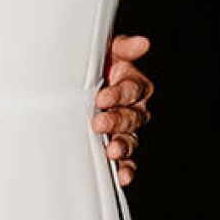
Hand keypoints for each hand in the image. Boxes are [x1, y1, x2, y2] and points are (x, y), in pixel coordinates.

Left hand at [93, 33, 152, 187]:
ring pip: (132, 139)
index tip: (103, 97)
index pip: (133, 90)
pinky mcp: (119, 144)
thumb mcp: (108, 51)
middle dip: (117, 120)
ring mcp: (127, 129)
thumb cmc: (95, 64)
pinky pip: (128, 159)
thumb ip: (124, 48)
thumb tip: (143, 43)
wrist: (77, 80)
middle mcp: (134, 108)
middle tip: (99, 123)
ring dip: (124, 146)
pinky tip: (123, 176)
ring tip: (113, 151)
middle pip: (133, 116)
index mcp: (134, 84)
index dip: (119, 94)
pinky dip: (127, 168)